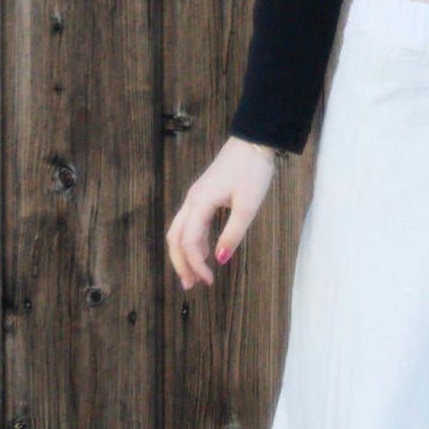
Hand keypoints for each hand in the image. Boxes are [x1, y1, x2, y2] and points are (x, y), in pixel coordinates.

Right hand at [166, 136, 280, 288]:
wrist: (253, 142)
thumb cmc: (252, 171)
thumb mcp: (248, 205)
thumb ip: (233, 233)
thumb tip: (220, 259)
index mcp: (200, 203)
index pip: (189, 242)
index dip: (196, 264)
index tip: (209, 281)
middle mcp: (192, 200)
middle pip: (175, 238)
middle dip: (180, 263)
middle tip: (189, 286)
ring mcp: (195, 196)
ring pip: (179, 230)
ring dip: (183, 253)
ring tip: (192, 274)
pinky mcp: (202, 194)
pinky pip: (189, 222)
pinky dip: (191, 240)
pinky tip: (202, 251)